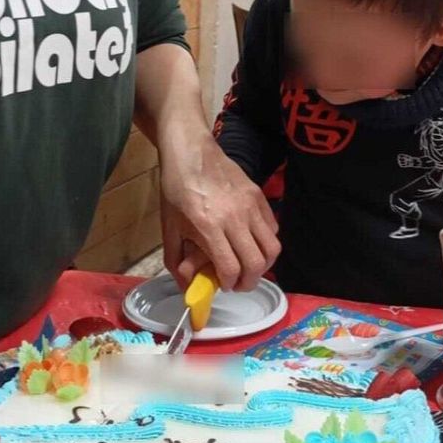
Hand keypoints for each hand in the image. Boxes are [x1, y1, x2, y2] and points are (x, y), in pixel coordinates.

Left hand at [158, 131, 280, 292]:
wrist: (190, 152)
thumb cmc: (176, 189)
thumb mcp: (168, 227)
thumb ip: (176, 261)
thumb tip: (186, 289)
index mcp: (208, 226)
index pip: (231, 267)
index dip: (229, 283)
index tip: (224, 284)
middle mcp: (234, 217)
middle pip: (256, 262)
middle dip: (249, 281)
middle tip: (239, 282)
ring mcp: (250, 205)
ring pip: (272, 247)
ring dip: (263, 264)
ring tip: (250, 266)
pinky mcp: (258, 196)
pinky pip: (273, 228)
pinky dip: (267, 242)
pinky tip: (252, 243)